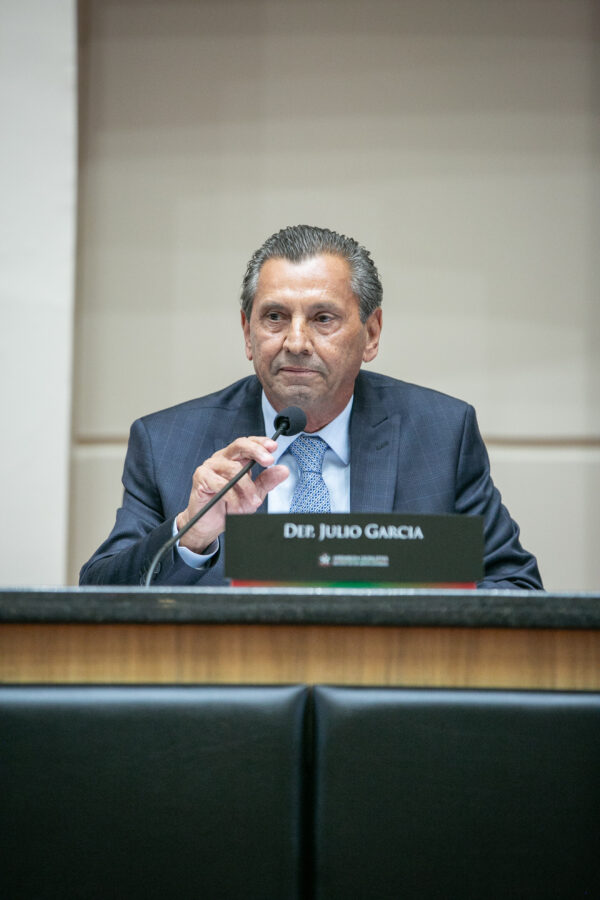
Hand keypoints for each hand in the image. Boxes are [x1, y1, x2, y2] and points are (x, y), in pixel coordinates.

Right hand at [176, 436, 288, 552]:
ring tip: (253, 502)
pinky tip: (237, 505)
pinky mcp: (200, 477)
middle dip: (256, 451)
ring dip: (247, 488)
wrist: (210, 524)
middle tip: (269, 461)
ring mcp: (210, 466)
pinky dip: (232, 497)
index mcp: (235, 459)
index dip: (261, 442)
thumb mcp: (254, 493)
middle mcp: (223, 459)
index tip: (274, 447)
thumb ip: (267, 481)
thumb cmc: (228, 505)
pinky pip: (220, 483)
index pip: (249, 443)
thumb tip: (283, 470)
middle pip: (240, 445)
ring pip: (233, 469)